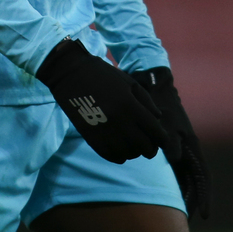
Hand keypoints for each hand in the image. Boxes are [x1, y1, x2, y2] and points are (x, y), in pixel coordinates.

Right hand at [36, 38, 166, 163]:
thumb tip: (158, 119)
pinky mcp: (92, 139)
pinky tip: (119, 145)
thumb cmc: (103, 75)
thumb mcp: (128, 82)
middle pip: (145, 148)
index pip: (156, 134)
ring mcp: (105, 132)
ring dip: (134, 150)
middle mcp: (120, 122)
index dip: (161, 139)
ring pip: (130, 155)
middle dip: (150, 147)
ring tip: (131, 142)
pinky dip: (120, 155)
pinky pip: (113, 157)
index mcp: (131, 106)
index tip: (160, 137)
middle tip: (147, 141)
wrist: (71, 74)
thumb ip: (146, 101)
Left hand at [133, 67, 210, 219]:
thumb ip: (170, 139)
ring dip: (186, 194)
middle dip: (196, 200)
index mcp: (192, 145)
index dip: (204, 195)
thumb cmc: (161, 103)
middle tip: (193, 220)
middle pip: (197, 181)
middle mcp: (189, 150)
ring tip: (182, 213)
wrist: (155, 87)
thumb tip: (175, 158)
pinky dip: (176, 184)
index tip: (205, 214)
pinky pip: (177, 170)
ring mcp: (181, 149)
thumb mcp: (166, 120)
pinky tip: (170, 194)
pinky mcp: (171, 147)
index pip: (202, 176)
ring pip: (187, 178)